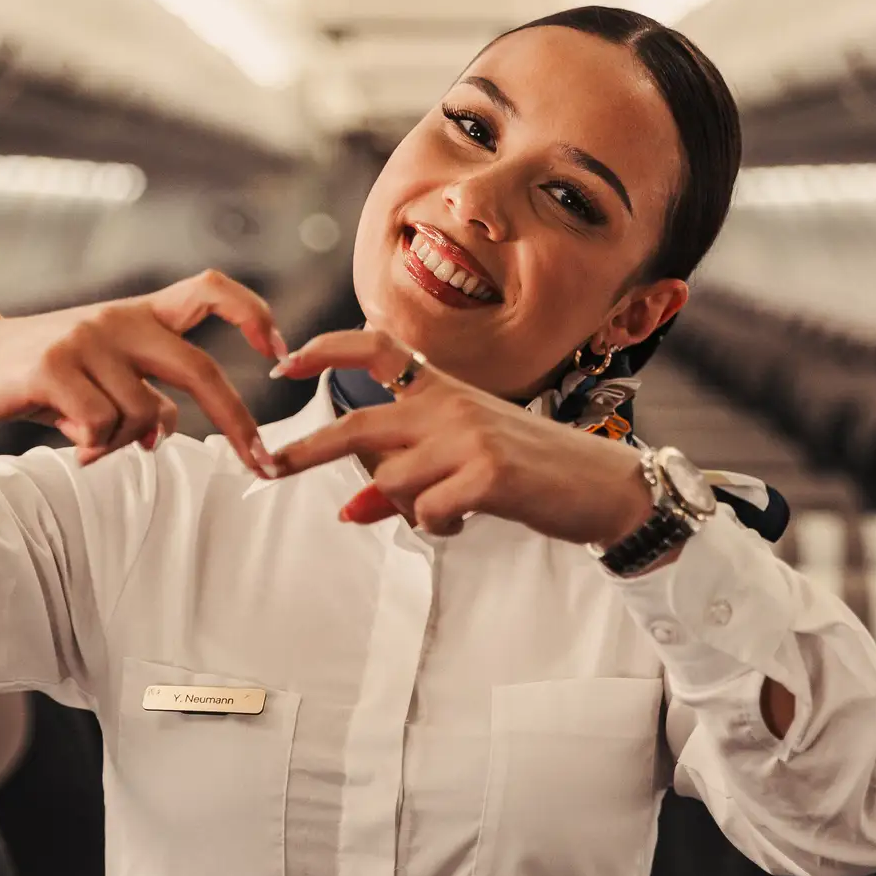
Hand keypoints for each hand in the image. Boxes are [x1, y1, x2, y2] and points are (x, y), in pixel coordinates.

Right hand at [0, 270, 286, 473]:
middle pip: (199, 368)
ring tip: (90, 441)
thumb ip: (145, 396)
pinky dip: (95, 447)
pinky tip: (73, 445)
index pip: (210, 290)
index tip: (280, 353)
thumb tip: (165, 431)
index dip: (253, 314)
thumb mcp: (105, 381)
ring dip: (123, 444)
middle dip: (237, 420)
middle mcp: (121, 318)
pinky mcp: (55, 365)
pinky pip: (103, 425)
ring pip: (143, 414)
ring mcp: (88, 338)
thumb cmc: (47, 378)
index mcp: (141, 314)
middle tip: (260, 463)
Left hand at [269, 329, 653, 542]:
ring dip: (403, 509)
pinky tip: (466, 518)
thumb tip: (351, 508)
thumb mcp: (467, 459)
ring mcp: (469, 437)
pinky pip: (425, 512)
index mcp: (446, 389)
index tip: (284, 363)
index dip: (326, 349)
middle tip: (269, 466)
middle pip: (358, 425)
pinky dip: (436, 525)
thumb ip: (409, 474)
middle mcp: (451, 404)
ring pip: (389, 481)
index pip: (378, 350)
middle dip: (306, 450)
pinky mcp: (486, 473)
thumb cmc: (535, 470)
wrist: (605, 486)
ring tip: (446, 510)